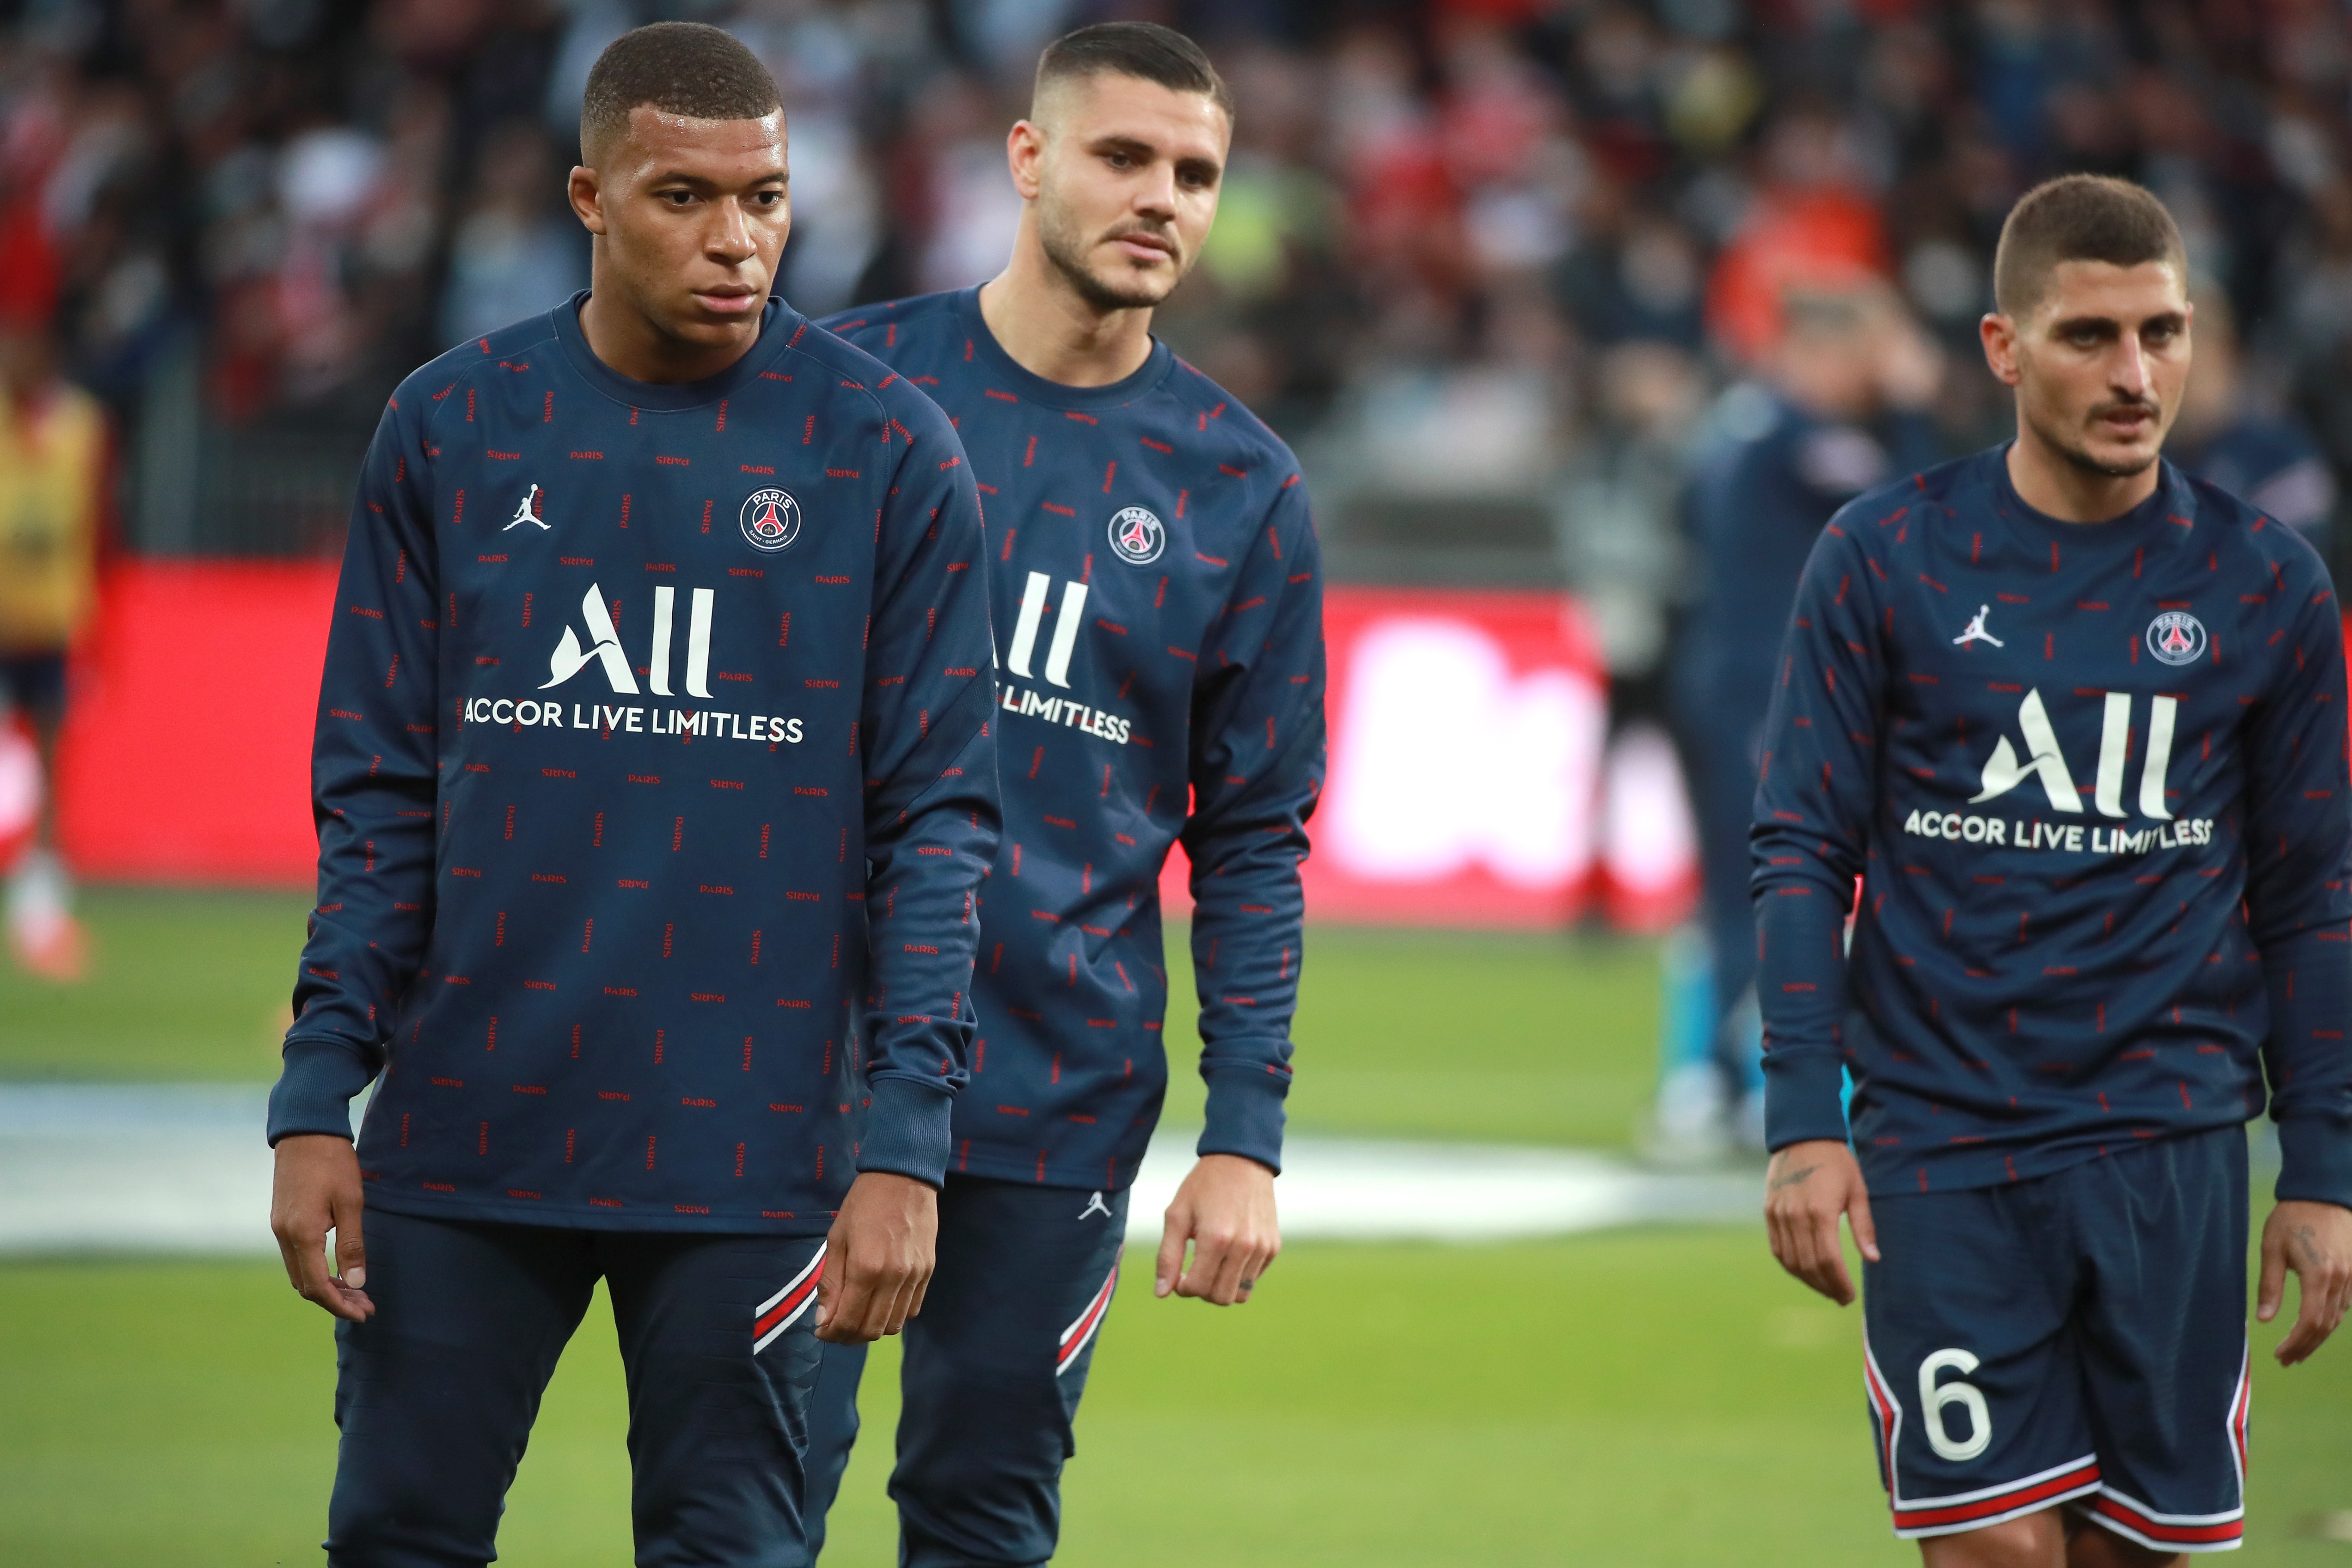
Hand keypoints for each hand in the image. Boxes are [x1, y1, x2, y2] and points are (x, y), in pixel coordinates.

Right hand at [270, 1134, 373, 1321]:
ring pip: (299, 1272)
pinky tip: (337, 1269)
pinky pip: (296, 1257)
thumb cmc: (333, 1162)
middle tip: (365, 1305)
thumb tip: (356, 1281)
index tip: (363, 1312)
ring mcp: (279, 1228)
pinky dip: (316, 1269)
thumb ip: (351, 1244)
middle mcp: (284, 1236)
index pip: (317, 1287)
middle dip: (335, 1300)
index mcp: (302, 1234)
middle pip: (306, 1285)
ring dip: (325, 1286)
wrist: (305, 1130)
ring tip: (356, 1291)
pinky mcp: (282, 1219)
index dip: (339, 1305)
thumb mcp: (351, 1201)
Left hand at [816, 1171, 936, 1343]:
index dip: (831, 1334)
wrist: (903, 1177)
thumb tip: (823, 1319)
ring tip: (857, 1317)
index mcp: (865, 1267)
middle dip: (848, 1337)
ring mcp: (914, 1275)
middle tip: (836, 1328)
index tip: (821, 1330)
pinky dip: (894, 1316)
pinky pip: (912, 1309)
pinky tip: (880, 1304)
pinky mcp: (927, 1271)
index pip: (848, 1321)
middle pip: (871, 1330)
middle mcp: (893, 1277)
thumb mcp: (837, 1238)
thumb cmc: (863, 1204)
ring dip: (872, 1329)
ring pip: (894, 1325)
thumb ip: (830, 1282)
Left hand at [1156, 1153, 1278, 1305]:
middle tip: (1194, 1271)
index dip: (1181, 1288)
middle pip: (1220, 1298)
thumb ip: (1167, 1256)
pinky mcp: (1273, 1246)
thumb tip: (1161, 1293)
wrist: (1242, 1159)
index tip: (1178, 1274)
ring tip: (1212, 1263)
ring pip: (1241, 1294)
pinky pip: (1254, 1278)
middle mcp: (1243, 1246)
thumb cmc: (1203, 1186)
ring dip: (1222, 1286)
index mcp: (1215, 1239)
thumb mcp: (1177, 1215)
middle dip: (1202, 1291)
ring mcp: (1262, 1248)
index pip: (1197, 1288)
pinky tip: (1229, 1251)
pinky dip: (1239, 1274)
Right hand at [1764, 1138, 1878, 1305]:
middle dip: (1826, 1286)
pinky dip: (1790, 1265)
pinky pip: (1777, 1248)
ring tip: (1825, 1288)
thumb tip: (1874, 1259)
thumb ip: (1864, 1227)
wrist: (1802, 1136)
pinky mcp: (1769, 1211)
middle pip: (1809, 1265)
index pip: (1829, 1259)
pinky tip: (1804, 1272)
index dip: (1840, 1283)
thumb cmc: (1837, 1163)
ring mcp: (1779, 1214)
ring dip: (1808, 1280)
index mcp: (1821, 1210)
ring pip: (1791, 1261)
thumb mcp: (1857, 1191)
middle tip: (1840, 1297)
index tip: (1850, 1296)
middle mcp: (1796, 1215)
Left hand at [2257, 1199, 2351, 1365]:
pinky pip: (2344, 1305)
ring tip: (2298, 1349)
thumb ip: (2270, 1285)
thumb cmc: (2292, 1218)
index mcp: (2319, 1276)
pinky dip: (2329, 1320)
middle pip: (2325, 1326)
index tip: (2280, 1354)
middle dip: (2306, 1346)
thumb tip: (2263, 1319)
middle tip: (2286, 1360)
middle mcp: (2340, 1280)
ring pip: (2337, 1318)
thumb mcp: (2272, 1249)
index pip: (2310, 1322)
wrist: (2323, 1194)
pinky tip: (2315, 1326)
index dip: (2296, 1342)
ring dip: (2318, 1336)